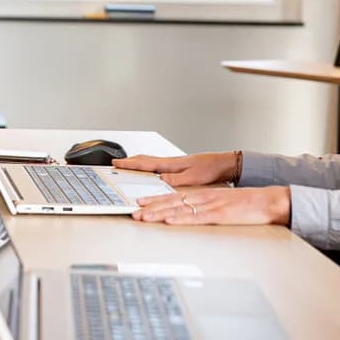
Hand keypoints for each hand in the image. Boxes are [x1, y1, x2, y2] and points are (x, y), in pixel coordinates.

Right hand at [112, 150, 240, 187]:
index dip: (129, 164)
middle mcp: (171, 162)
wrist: (224, 164)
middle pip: (145, 160)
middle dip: (130, 161)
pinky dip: (148, 166)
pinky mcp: (179, 167)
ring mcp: (174, 164)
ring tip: (129, 166)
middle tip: (117, 163)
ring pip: (151, 162)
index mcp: (171, 164)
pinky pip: (158, 165)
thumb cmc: (211, 169)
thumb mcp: (193, 177)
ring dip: (138, 163)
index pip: (145, 163)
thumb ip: (176, 179)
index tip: (116, 163)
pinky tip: (150, 171)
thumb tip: (160, 180)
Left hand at [131, 185, 288, 225]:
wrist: (268, 201)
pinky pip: (196, 218)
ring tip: (143, 217)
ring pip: (179, 209)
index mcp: (204, 195)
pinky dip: (181, 219)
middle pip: (171, 202)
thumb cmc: (247, 205)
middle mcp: (204, 198)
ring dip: (159, 213)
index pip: (174, 197)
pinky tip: (169, 220)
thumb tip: (191, 215)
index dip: (155, 200)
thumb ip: (206, 208)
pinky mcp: (219, 215)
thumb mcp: (222, 203)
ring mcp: (211, 206)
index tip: (140, 203)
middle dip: (150, 208)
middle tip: (133, 212)